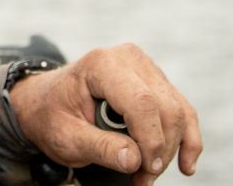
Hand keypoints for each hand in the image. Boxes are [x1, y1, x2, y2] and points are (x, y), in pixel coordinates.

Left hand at [8, 43, 201, 184]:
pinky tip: (186, 165)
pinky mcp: (157, 82)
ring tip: (147, 175)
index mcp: (101, 64)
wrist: (45, 102)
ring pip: (177, 112)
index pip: (141, 102)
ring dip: (171, 149)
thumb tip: (135, 160)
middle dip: (160, 151)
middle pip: (165, 108)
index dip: (150, 140)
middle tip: (141, 180)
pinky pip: (182, 111)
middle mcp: (128, 58)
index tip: (143, 170)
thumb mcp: (66, 137)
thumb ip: (99, 147)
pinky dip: (187, 139)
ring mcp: (145, 67)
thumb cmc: (52, 116)